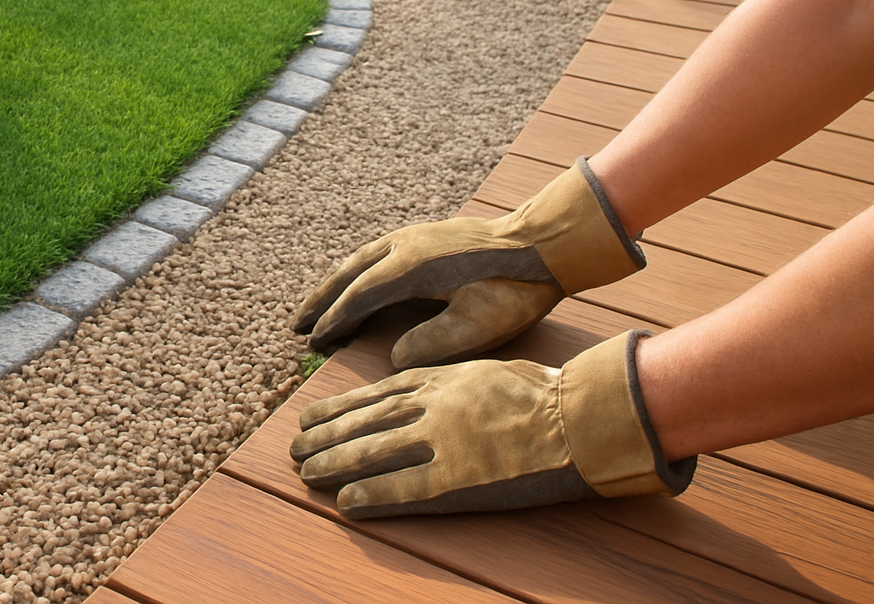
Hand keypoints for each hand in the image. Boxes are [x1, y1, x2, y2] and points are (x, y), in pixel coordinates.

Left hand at [290, 330, 695, 516]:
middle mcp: (429, 408)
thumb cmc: (541, 394)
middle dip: (324, 437)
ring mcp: (440, 444)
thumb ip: (444, 380)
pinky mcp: (456, 480)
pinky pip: (403, 490)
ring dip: (335, 464)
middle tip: (295, 448)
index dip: (337, 409)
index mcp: (438, 380)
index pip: (373, 395)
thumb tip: (413, 382)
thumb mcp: (482, 371)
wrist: (578, 417)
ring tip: (307, 473)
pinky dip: (371, 495)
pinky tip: (348, 502)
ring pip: (371, 453)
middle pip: (363, 424)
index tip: (309, 418)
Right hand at [292, 158, 645, 367]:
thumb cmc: (515, 289)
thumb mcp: (479, 326)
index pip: (359, 298)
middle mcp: (404, 246)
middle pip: (349, 274)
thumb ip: (432, 345)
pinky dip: (357, 270)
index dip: (334, 322)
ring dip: (336, 282)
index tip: (313, 343)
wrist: (545, 243)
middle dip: (322, 300)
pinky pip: (377, 251)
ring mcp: (414, 235)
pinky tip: (358, 280)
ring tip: (317, 304)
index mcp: (411, 268)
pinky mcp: (426, 234)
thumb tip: (393, 358)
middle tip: (296, 324)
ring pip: (361, 259)